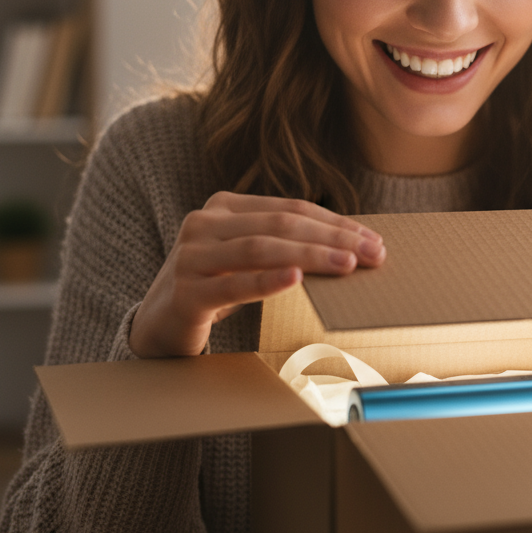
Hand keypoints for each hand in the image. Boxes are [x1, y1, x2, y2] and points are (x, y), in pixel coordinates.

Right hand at [130, 192, 384, 357]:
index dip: (335, 223)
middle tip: (372, 254)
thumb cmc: (215, 288)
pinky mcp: (186, 292)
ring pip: (261, 248)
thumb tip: (350, 249)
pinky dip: (267, 281)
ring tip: (348, 265)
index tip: (372, 240)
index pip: (291, 209)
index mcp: (223, 207)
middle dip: (333, 238)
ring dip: (311, 256)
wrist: (159, 325)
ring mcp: (191, 256)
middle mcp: (204, 223)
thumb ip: (284, 246)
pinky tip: (295, 278)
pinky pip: (233, 285)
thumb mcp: (247, 259)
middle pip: (281, 224)